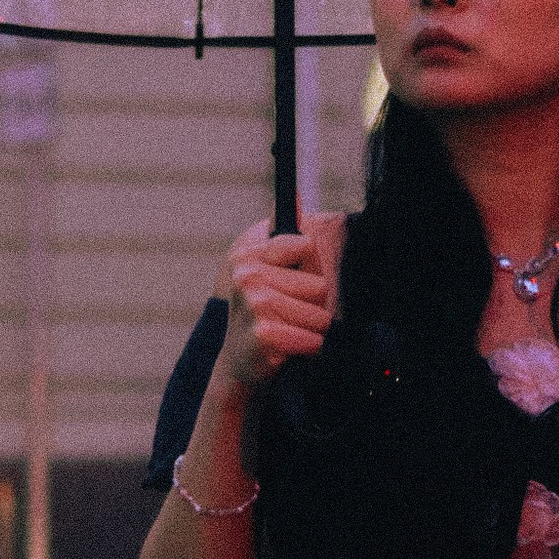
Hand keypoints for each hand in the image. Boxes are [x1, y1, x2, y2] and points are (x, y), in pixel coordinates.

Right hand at [218, 221, 335, 388]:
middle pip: (320, 285)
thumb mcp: (267, 270)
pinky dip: (308, 349)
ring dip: (311, 329)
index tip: (291, 284)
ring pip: (321, 314)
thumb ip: (285, 235)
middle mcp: (247, 275)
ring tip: (287, 332)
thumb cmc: (261, 314)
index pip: (307, 246)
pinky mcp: (266, 334)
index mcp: (248, 253)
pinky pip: (315, 339)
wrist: (238, 364)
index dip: (310, 270)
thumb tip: (296, 193)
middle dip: (313, 305)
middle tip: (287, 316)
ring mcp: (256, 304)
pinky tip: (286, 350)